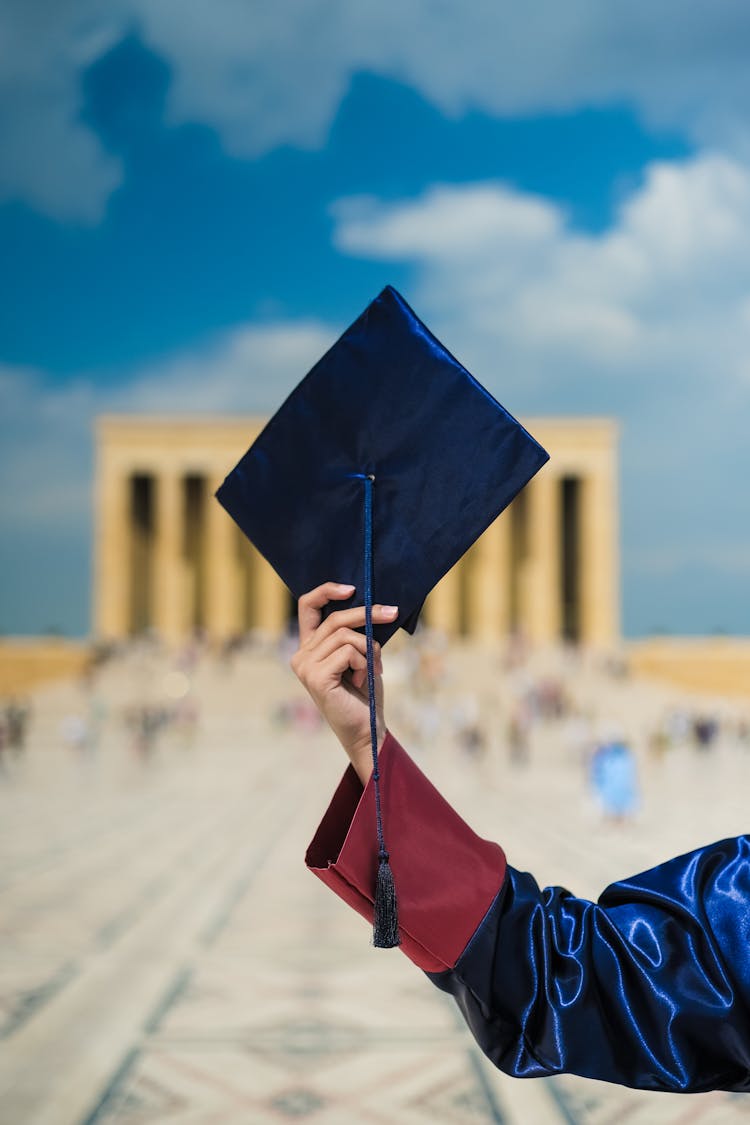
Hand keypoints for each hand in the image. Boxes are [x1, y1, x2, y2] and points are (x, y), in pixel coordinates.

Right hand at [291, 582, 397, 783]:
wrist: (368, 729)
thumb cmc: (365, 694)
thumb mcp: (361, 656)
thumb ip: (356, 634)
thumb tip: (371, 606)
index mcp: (309, 648)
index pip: (307, 606)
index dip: (326, 591)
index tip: (352, 589)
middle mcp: (301, 656)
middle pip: (335, 618)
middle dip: (367, 614)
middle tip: (392, 613)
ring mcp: (305, 667)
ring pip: (345, 635)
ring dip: (369, 650)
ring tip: (372, 670)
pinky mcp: (316, 677)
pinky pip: (349, 652)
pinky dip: (365, 663)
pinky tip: (362, 681)